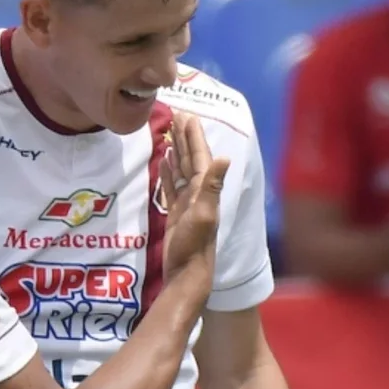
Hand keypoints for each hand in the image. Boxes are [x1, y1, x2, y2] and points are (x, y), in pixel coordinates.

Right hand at [159, 111, 230, 279]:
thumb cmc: (194, 245)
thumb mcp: (203, 214)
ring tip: (170, 133)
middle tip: (177, 116)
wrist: (186, 272)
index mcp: (205, 190)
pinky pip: (171, 185)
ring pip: (181, 169)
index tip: (187, 116)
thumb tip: (224, 157)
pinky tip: (164, 160)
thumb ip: (212, 186)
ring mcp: (187, 202)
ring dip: (177, 151)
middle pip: (191, 158)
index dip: (194, 136)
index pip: (200, 156)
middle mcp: (199, 192)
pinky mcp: (175, 212)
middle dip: (185, 138)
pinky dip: (168, 171)